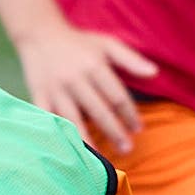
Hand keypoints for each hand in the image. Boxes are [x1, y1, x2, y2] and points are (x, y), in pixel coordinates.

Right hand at [15, 23, 160, 151]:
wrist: (39, 34)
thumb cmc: (79, 42)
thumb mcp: (107, 44)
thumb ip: (131, 59)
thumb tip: (155, 73)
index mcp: (94, 66)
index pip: (117, 96)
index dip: (130, 114)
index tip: (138, 129)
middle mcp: (76, 80)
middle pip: (99, 111)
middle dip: (114, 132)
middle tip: (127, 149)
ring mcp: (56, 90)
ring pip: (74, 121)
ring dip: (89, 141)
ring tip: (100, 160)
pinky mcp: (39, 96)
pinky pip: (49, 120)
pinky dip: (57, 136)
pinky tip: (68, 151)